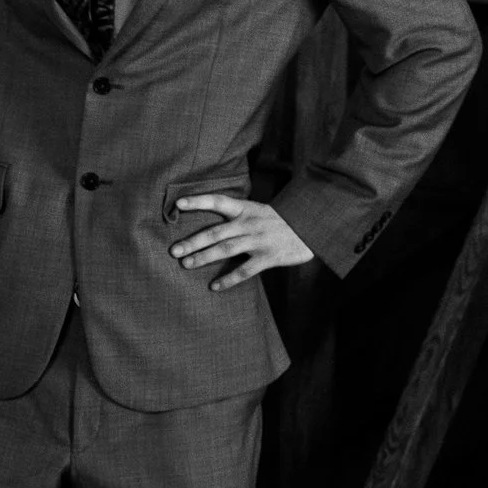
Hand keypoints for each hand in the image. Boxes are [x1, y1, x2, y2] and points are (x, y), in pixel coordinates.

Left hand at [168, 195, 314, 290]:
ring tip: (186, 264)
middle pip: (216, 232)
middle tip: (173, 250)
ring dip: (204, 257)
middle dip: (193, 241)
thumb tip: (211, 224)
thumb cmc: (281, 220)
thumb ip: (238, 215)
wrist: (313, 227)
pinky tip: (214, 286)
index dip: (198, 201)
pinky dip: (229, 279)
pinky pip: (245, 270)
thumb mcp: (260, 211)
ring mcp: (258, 240)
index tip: (178, 203)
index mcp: (246, 209)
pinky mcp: (268, 257)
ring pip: (226, 249)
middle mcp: (249, 223)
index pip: (218, 201)